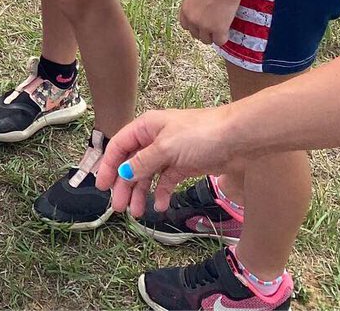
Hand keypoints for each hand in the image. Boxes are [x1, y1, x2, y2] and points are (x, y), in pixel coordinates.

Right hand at [97, 105, 238, 216]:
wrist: (237, 139)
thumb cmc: (199, 135)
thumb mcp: (166, 148)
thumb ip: (142, 162)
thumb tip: (123, 174)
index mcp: (145, 127)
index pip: (119, 146)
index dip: (108, 166)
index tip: (102, 187)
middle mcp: (154, 139)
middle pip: (132, 162)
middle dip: (124, 184)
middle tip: (119, 207)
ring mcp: (170, 153)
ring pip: (148, 174)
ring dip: (141, 192)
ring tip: (137, 212)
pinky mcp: (185, 165)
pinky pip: (167, 180)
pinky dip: (162, 193)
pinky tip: (161, 206)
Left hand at [179, 0, 241, 46]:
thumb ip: (194, 5)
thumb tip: (200, 11)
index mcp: (185, 10)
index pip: (185, 26)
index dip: (194, 26)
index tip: (201, 24)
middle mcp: (192, 20)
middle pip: (195, 34)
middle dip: (203, 32)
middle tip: (212, 28)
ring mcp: (204, 26)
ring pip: (206, 40)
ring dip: (213, 36)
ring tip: (220, 30)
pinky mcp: (218, 30)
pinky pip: (219, 41)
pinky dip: (223, 38)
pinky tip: (226, 32)